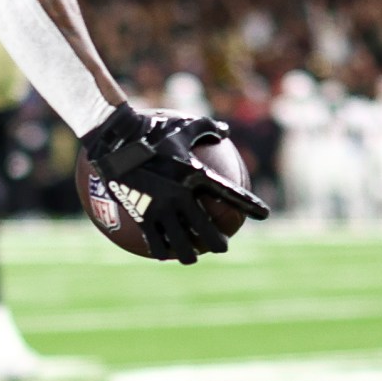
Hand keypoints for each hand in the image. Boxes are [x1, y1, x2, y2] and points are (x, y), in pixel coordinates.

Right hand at [80, 104, 269, 264]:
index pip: (231, 195)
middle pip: (207, 231)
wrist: (116, 140)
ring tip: (192, 256)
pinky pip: (155, 241)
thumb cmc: (153, 129)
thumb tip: (226, 131)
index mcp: (196, 175)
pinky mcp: (142, 215)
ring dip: (190, 253)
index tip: (264, 215)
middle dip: (218, 243)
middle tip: (221, 245)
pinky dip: (162, 249)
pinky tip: (164, 253)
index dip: (250, 206)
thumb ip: (208, 128)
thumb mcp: (184, 125)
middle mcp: (181, 196)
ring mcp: (160, 208)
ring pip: (181, 243)